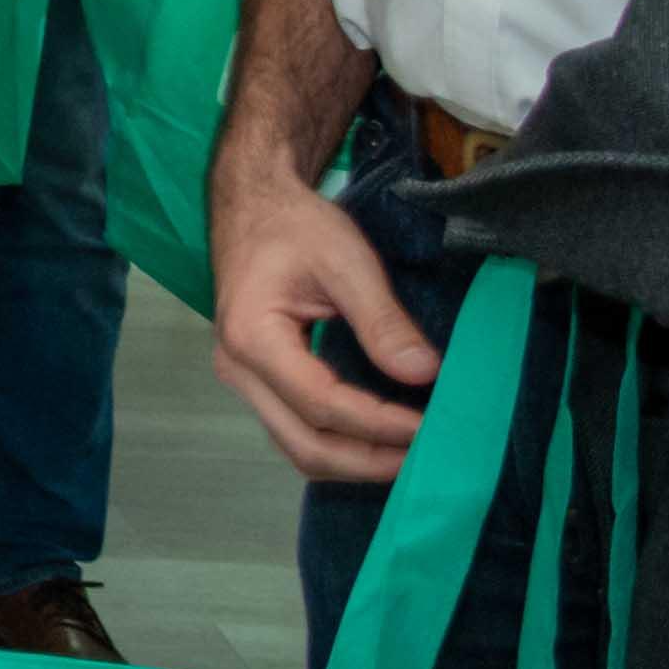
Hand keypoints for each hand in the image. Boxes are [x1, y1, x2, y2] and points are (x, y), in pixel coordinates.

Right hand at [207, 144, 433, 479]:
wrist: (255, 206)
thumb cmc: (296, 227)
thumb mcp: (346, 261)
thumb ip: (382, 320)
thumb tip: (425, 374)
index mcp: (252, 338)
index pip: (322, 404)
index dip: (379, 424)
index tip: (431, 426)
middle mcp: (237, 370)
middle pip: (305, 444)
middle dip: (370, 461)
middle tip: (429, 458)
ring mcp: (244, 380)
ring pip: (299, 447)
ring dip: (357, 462)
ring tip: (411, 456)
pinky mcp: (259, 381)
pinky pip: (297, 431)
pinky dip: (342, 445)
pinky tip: (381, 441)